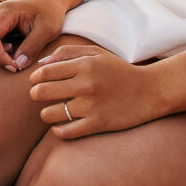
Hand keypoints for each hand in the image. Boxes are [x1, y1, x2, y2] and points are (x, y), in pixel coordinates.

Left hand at [26, 37, 168, 138]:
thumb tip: (40, 64)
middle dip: (35, 94)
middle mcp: (86, 85)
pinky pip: (66, 132)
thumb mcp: (97, 54)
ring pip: (50, 114)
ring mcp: (91, 106)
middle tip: (39, 96)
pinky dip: (57, 131)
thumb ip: (68, 53)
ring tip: (52, 112)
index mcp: (84, 65)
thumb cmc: (120, 71)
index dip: (34, 78)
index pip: (44, 72)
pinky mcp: (98, 124)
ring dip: (46, 114)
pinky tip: (60, 127)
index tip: (36, 82)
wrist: (150, 91)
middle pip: (41, 92)